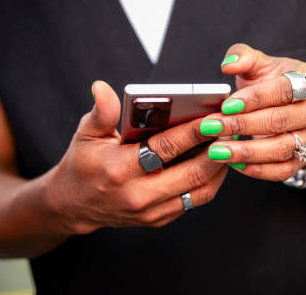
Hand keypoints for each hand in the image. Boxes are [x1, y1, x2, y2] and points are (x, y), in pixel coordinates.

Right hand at [44, 81, 226, 234]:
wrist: (73, 205)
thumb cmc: (83, 164)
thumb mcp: (86, 134)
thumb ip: (101, 112)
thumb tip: (103, 87)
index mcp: (120, 169)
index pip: (166, 148)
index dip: (194, 132)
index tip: (215, 117)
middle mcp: (139, 194)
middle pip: (192, 172)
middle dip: (217, 149)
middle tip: (232, 127)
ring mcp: (152, 211)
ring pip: (200, 190)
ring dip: (220, 166)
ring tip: (231, 142)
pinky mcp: (160, 219)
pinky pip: (195, 200)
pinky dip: (211, 180)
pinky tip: (219, 160)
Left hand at [199, 43, 305, 181]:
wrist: (294, 107)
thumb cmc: (271, 81)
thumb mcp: (260, 64)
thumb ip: (243, 57)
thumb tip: (228, 64)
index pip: (283, 90)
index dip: (254, 99)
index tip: (226, 105)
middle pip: (280, 121)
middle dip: (241, 125)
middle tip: (211, 127)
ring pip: (281, 149)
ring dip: (246, 152)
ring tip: (216, 150)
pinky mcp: (304, 159)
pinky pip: (282, 170)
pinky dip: (257, 170)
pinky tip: (233, 164)